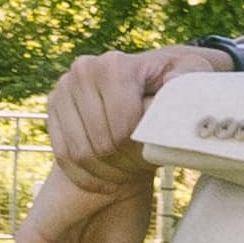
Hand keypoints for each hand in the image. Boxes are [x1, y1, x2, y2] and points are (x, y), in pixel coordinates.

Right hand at [40, 40, 209, 183]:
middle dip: (122, 164)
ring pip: (78, 152)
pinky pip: (62, 153)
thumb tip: (174, 83)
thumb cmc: (174, 80)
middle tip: (139, 170)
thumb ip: (187, 81)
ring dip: (103, 172)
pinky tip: (103, 177)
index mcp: (114, 65)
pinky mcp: (53, 104)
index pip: (121, 128)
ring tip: (124, 173)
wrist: (150, 76)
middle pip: (100, 143)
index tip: (152, 153)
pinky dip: (82, 174)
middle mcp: (83, 71)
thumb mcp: (191, 76)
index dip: (138, 150)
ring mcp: (64, 87)